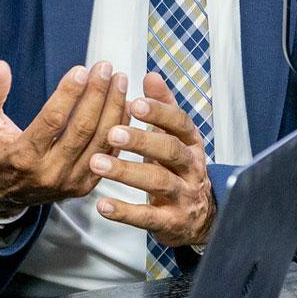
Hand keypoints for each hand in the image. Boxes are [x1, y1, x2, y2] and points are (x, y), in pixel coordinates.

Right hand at [0, 60, 128, 215]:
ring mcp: (69, 182)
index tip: (81, 70)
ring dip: (113, 108)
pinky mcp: (83, 186)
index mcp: (23, 156)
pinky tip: (123, 105)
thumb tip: (1, 67)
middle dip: (97, 95)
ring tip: (119, 80)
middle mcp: (49, 172)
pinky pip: (108, 155)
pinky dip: (119, 128)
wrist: (1, 193)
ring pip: (100, 141)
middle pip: (82, 129)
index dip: (68, 94)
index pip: (52, 121)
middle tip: (105, 68)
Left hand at [90, 72, 216, 247]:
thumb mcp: (175, 138)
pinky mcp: (172, 222)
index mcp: (191, 143)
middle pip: (170, 151)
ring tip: (96, 163)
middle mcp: (191, 168)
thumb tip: (150, 75)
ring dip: (126, 172)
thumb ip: (162, 108)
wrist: (201, 217)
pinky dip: (125, 212)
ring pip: (158, 182)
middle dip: (141, 141)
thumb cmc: (178, 168)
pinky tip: (102, 204)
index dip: (159, 112)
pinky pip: (148, 217)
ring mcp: (184, 196)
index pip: (180, 123)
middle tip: (112, 133)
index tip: (134, 102)